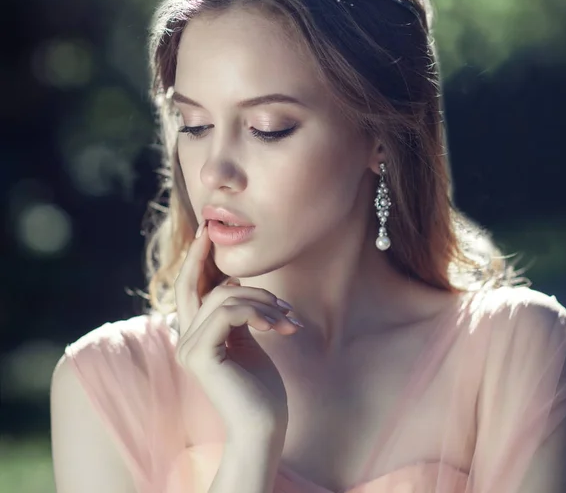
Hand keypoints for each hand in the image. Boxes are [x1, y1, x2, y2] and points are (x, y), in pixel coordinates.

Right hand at [174, 221, 300, 438]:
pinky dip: (258, 312)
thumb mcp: (247, 340)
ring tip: (289, 319)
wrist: (265, 426)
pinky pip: (227, 312)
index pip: (191, 291)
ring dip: (263, 300)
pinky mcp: (200, 355)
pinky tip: (280, 327)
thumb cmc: (261, 387)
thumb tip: (232, 283)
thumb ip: (235, 315)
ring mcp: (189, 348)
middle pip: (190, 286)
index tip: (205, 233)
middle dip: (200, 255)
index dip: (196, 261)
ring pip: (222, 297)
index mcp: (197, 336)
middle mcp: (186, 340)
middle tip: (210, 230)